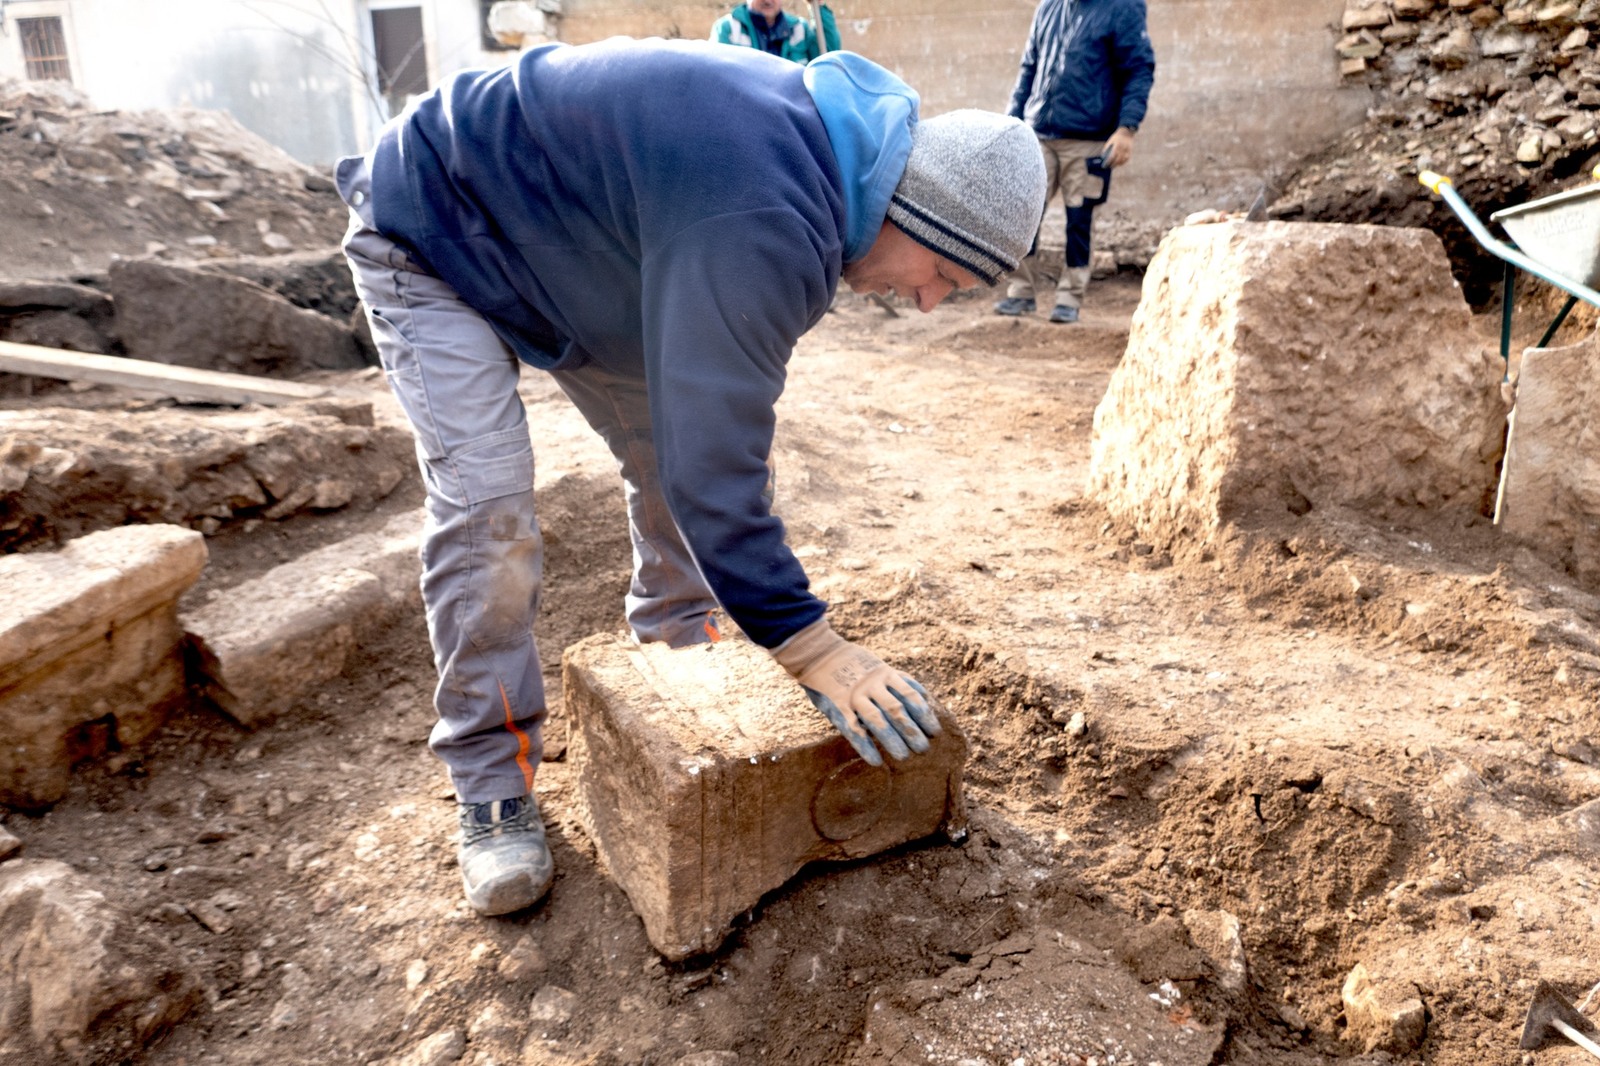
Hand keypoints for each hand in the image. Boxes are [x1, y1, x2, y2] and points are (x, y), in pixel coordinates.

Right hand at [771, 618, 940, 765]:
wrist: (817, 651)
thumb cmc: (851, 662)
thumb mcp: (877, 664)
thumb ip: (896, 680)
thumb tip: (922, 698)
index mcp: (885, 673)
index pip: (910, 696)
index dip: (924, 714)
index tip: (935, 731)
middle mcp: (872, 684)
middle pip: (897, 710)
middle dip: (912, 731)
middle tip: (924, 749)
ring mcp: (854, 695)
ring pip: (877, 720)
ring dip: (892, 740)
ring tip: (904, 756)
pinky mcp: (837, 705)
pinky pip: (853, 728)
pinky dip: (865, 746)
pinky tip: (875, 760)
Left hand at [1103, 127, 1134, 168]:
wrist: (1126, 132)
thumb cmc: (1116, 138)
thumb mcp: (1110, 141)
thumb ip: (1106, 149)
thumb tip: (1103, 157)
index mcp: (1117, 145)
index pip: (1112, 156)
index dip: (1109, 162)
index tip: (1105, 165)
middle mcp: (1123, 148)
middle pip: (1118, 159)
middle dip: (1113, 164)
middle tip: (1109, 167)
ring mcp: (1127, 150)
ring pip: (1123, 160)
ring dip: (1118, 164)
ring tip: (1113, 165)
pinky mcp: (1130, 151)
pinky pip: (1127, 159)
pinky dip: (1123, 162)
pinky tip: (1119, 164)